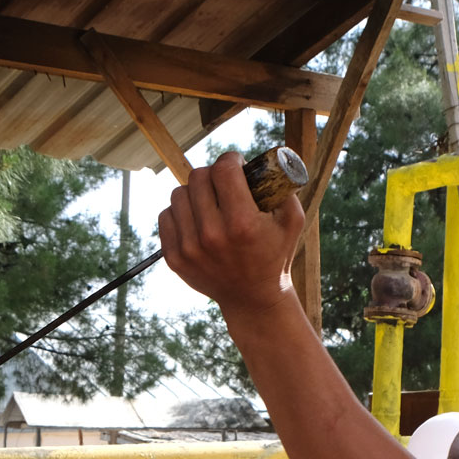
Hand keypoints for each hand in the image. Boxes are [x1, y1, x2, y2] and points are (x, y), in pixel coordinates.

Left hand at [157, 151, 305, 318]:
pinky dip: (180, 213)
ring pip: (178, 194)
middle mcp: (213, 235)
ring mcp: (190, 248)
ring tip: (209, 203)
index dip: (231, 160)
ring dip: (194, 193)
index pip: (223, 170)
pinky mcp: (174, 258)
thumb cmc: (275, 255)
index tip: (236, 166)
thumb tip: (270, 159)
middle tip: (223, 183)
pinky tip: (196, 219)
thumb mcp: (292, 221)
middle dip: (213, 174)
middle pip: (198, 177)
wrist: (253, 299)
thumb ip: (283, 187)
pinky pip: (166, 216)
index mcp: (242, 224)